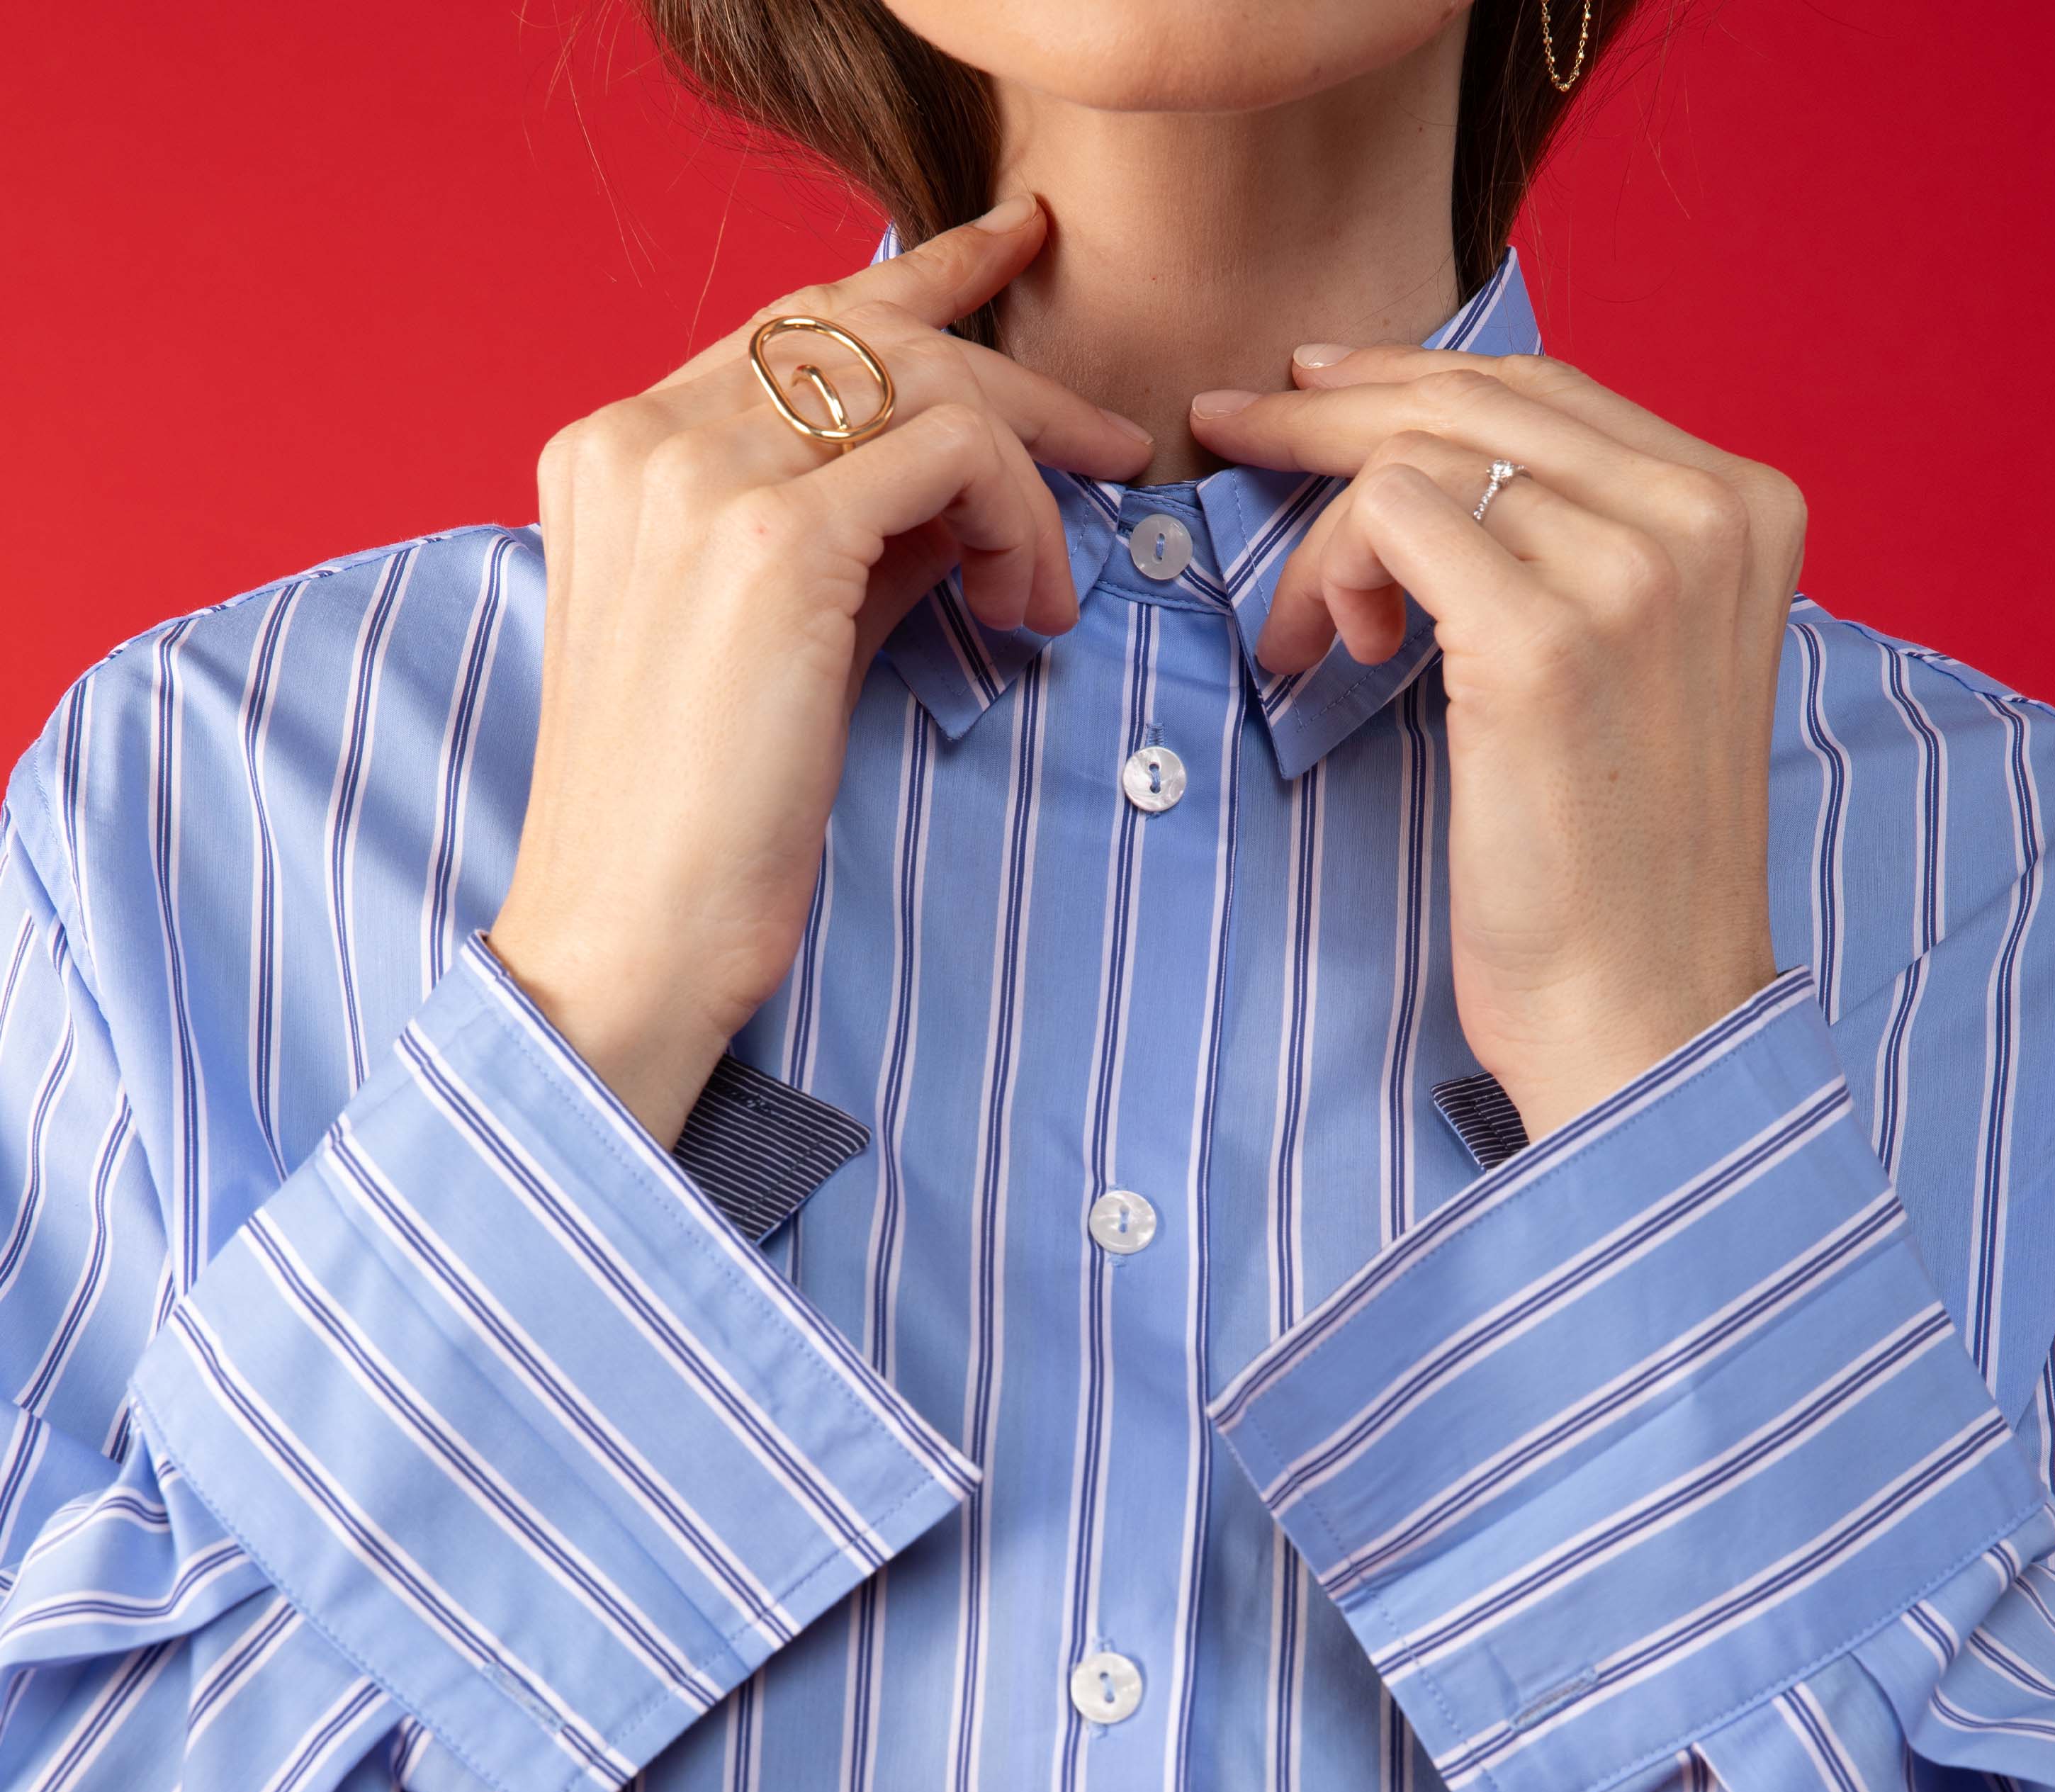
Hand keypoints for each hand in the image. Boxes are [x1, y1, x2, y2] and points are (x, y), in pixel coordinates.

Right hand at [488, 197, 1151, 1147]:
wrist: (631, 934)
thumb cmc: (698, 822)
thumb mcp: (775, 638)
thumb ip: (845, 537)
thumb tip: (961, 486)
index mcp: (615, 450)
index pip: (790, 321)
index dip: (920, 287)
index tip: (1014, 266)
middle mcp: (646, 438)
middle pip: (866, 329)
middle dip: (1012, 375)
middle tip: (1110, 440)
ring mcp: (702, 480)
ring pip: (924, 380)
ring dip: (1030, 469)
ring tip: (1053, 584)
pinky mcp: (777, 542)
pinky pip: (958, 458)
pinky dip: (1022, 524)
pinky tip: (1029, 613)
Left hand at [1190, 349, 1805, 1141]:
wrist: (1643, 1010)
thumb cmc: (1615, 865)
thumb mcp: (1633, 663)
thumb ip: (1582, 549)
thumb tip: (1436, 460)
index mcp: (1747, 508)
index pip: (1550, 392)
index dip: (1413, 380)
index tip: (1312, 389)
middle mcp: (1706, 515)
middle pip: (1477, 397)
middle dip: (1331, 406)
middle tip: (1231, 424)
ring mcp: (1632, 570)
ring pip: (1417, 453)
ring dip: (1324, 530)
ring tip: (1303, 633)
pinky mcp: (1541, 641)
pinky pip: (1385, 519)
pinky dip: (1329, 571)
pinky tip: (1335, 654)